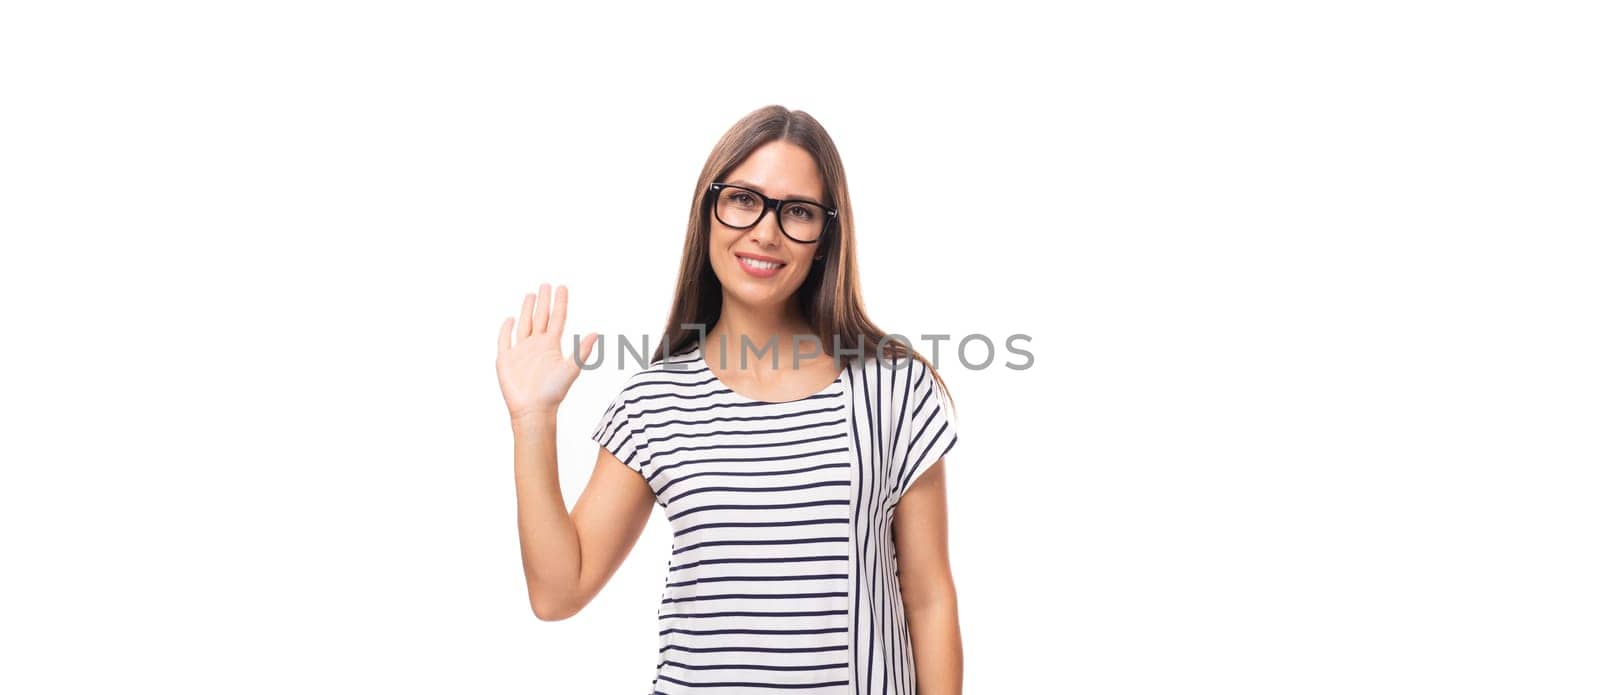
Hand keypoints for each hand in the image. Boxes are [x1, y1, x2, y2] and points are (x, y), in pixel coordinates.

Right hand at [496, 284, 598, 422]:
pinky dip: (506, 329)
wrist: (533, 410)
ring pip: (524, 324)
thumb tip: (596, 333)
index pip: (557, 318)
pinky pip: (505, 340)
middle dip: (543, 301)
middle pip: (540, 317)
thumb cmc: (553, 393)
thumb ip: (581, 351)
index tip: (562, 287)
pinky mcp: (506, 359)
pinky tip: (509, 319)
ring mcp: (521, 351)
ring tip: (530, 294)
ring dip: (526, 309)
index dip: (560, 302)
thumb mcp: (570, 369)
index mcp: (552, 345)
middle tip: (546, 284)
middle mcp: (537, 345)